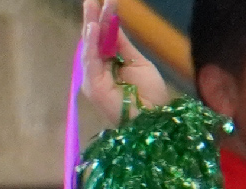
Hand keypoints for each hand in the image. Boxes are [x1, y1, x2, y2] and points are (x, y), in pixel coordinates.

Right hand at [75, 0, 171, 127]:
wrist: (155, 119)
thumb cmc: (150, 95)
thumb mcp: (138, 63)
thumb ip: (122, 45)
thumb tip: (112, 23)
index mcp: (108, 64)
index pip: (103, 38)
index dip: (104, 20)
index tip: (107, 1)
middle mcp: (97, 70)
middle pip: (93, 39)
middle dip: (93, 18)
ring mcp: (92, 78)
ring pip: (89, 47)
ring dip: (91, 25)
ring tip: (92, 7)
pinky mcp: (93, 86)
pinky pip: (91, 61)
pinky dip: (92, 44)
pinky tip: (93, 29)